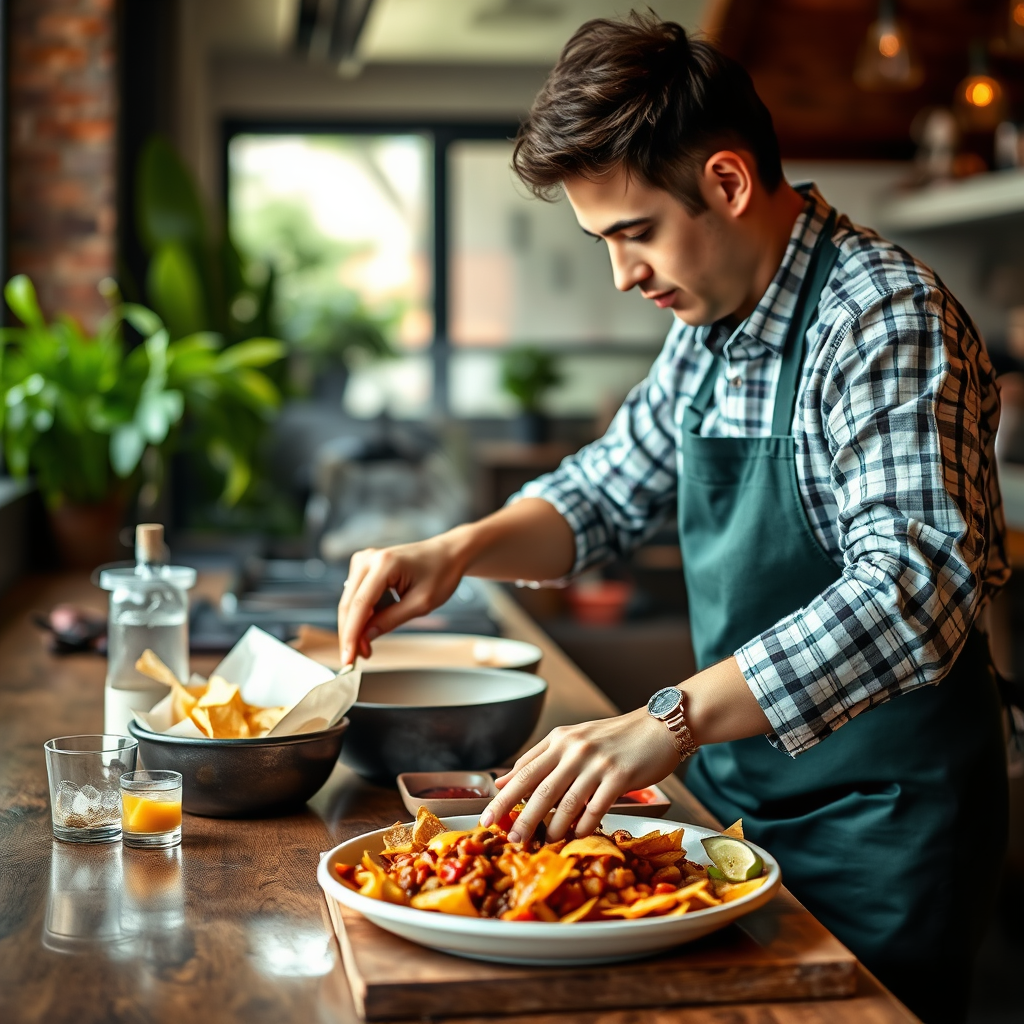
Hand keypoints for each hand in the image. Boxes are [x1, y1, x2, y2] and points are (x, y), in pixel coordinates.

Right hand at [337, 535, 468, 664]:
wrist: (447, 553)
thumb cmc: (441, 573)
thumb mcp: (421, 603)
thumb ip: (390, 621)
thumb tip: (363, 639)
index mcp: (384, 563)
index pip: (359, 605)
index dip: (351, 635)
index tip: (348, 659)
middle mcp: (368, 558)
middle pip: (348, 604)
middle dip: (350, 634)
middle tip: (356, 659)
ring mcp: (364, 560)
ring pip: (350, 601)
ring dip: (356, 626)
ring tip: (368, 646)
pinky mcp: (365, 566)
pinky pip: (357, 595)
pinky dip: (362, 614)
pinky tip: (374, 625)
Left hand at [480, 707, 679, 842]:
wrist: (660, 726)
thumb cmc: (616, 738)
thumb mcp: (573, 740)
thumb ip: (539, 759)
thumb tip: (503, 782)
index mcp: (559, 739)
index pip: (523, 770)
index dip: (503, 796)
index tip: (487, 818)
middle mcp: (574, 748)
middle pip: (538, 788)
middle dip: (519, 817)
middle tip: (507, 839)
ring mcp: (596, 762)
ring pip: (564, 801)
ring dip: (550, 827)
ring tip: (540, 843)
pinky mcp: (618, 776)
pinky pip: (594, 808)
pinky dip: (582, 826)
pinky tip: (576, 837)